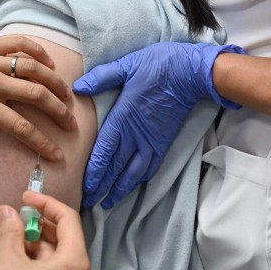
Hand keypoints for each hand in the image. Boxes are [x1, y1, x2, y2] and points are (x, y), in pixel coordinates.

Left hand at [0, 37, 77, 185]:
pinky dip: (38, 51)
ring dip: (54, 81)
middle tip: (71, 124)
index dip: (42, 143)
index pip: (21, 127)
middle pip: (36, 96)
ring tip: (67, 95)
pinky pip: (20, 43)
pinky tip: (50, 63)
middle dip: (58, 111)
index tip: (58, 154)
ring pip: (34, 68)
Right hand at [0, 191, 92, 269]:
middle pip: (59, 237)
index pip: (67, 219)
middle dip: (30, 224)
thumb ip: (11, 230)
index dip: (45, 203)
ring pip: (48, 255)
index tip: (24, 197)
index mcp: (76, 261)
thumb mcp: (10, 259)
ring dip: (23, 242)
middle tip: (7, 217)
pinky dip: (25, 261)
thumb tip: (7, 211)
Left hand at [73, 42, 244, 208]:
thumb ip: (102, 78)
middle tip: (89, 203)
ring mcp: (152, 141)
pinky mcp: (164, 141)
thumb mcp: (126, 66)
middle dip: (102, 187)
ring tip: (109, 202)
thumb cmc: (157, 66)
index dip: (94, 173)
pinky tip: (133, 185)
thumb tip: (79, 87)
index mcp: (123, 119)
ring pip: (133, 173)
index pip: (104, 153)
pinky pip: (150, 166)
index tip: (85, 188)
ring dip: (120, 189)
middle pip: (116, 168)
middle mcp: (136, 135)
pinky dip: (140, 179)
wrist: (191, 73)